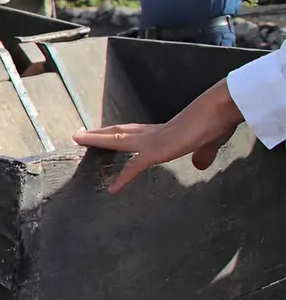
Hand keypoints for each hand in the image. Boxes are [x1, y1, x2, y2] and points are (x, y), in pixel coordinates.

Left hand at [72, 80, 243, 193]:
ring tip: (77, 137)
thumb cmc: (217, 121)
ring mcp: (153, 141)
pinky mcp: (157, 151)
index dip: (121, 134)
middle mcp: (154, 134)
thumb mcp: (209, 142)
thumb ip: (202, 154)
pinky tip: (113, 190)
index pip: (136, 133)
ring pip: (117, 140)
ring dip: (97, 139)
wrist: (220, 109)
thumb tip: (199, 164)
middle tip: (81, 134)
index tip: (108, 135)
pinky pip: (135, 167)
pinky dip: (123, 179)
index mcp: (164, 132)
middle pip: (119, 132)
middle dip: (100, 134)